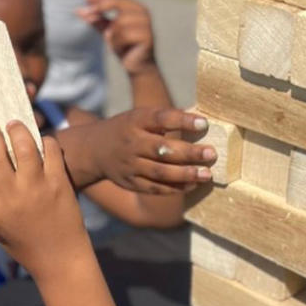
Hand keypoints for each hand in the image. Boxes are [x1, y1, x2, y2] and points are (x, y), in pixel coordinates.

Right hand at [0, 121, 89, 279]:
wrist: (61, 260)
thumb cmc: (25, 245)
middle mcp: (11, 198)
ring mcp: (36, 188)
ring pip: (23, 145)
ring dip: (16, 129)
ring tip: (14, 125)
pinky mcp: (59, 183)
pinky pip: (50, 150)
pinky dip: (45, 141)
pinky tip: (41, 142)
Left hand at [77, 0, 156, 76]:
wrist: (137, 66)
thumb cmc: (123, 46)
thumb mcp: (108, 30)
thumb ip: (97, 20)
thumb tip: (78, 10)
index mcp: (134, 7)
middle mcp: (142, 12)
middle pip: (118, 4)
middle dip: (101, 9)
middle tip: (88, 18)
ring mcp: (146, 24)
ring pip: (119, 23)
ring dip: (111, 35)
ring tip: (115, 44)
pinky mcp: (147, 37)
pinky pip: (124, 36)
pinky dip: (118, 43)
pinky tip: (122, 49)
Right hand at [94, 108, 216, 193]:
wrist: (94, 150)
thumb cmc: (128, 129)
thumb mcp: (140, 117)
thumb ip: (164, 120)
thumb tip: (201, 124)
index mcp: (135, 121)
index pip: (161, 119)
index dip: (182, 121)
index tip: (204, 124)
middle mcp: (131, 143)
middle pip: (162, 149)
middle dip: (189, 153)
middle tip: (211, 154)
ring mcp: (129, 165)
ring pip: (160, 172)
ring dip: (185, 174)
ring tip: (206, 174)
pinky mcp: (130, 182)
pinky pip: (154, 188)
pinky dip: (175, 188)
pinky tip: (192, 185)